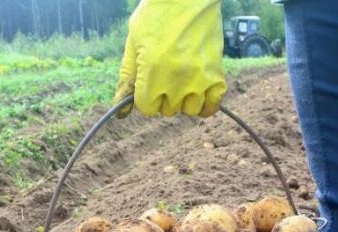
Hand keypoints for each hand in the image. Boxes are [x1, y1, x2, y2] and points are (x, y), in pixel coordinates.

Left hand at [114, 0, 227, 117]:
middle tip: (166, 74)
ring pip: (190, 110)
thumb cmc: (156, 16)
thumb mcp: (133, 43)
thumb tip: (120, 110)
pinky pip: (213, 105)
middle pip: (168, 110)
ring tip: (183, 82)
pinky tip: (200, 94)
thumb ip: (128, 77)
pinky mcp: (217, 75)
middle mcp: (176, 82)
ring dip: (185, 101)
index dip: (145, 97)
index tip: (149, 83)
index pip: (147, 108)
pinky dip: (207, 105)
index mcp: (152, 73)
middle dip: (164, 97)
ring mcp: (199, 80)